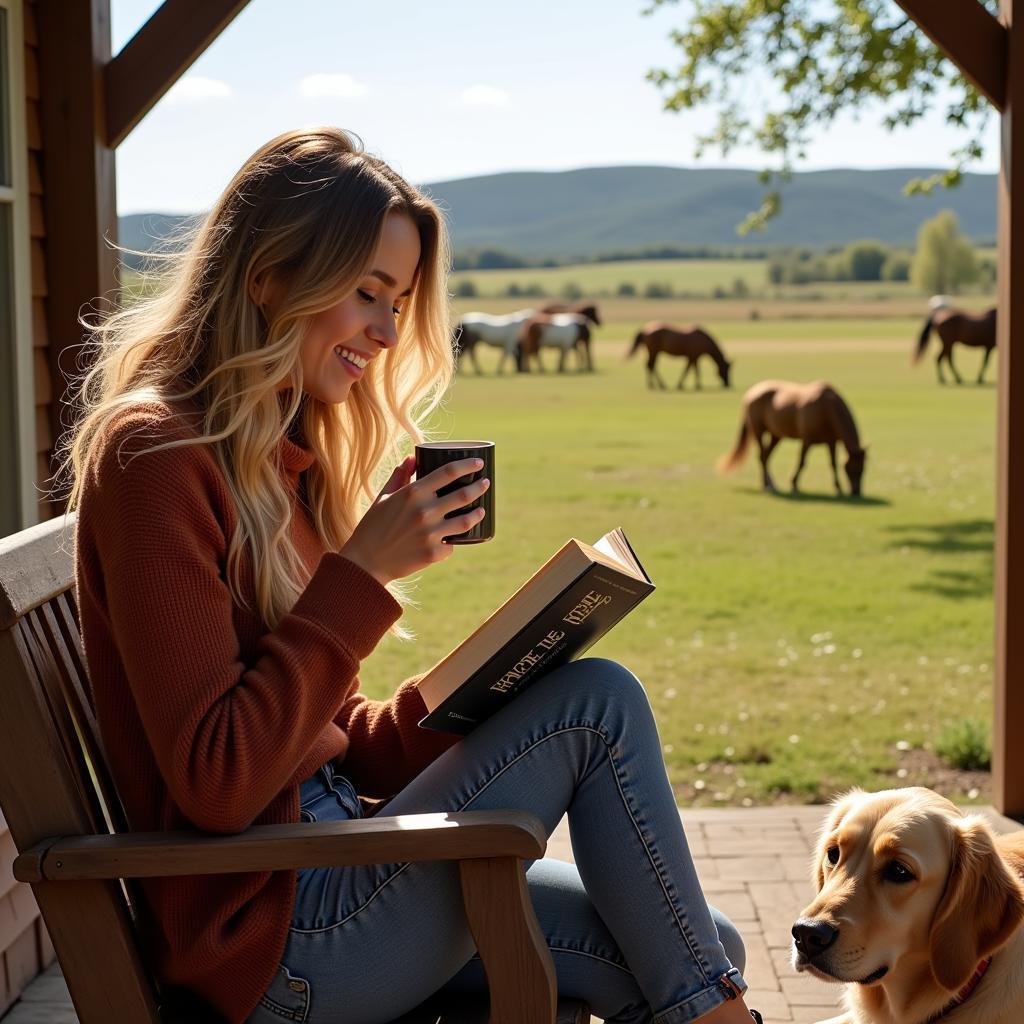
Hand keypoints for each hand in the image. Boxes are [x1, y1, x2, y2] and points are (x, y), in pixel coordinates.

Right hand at [339, 455, 490, 584]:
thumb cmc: (373, 526)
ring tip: (482, 509)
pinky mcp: (433, 553)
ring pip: (466, 520)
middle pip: (464, 494)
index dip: (468, 465)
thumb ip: (399, 476)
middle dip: (480, 486)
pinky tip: (455, 539)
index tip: (479, 463)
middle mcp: (425, 511)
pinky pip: (452, 545)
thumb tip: (412, 457)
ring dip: (478, 513)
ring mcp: (431, 533)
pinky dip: (453, 542)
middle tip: (485, 483)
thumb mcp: (384, 497)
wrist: (365, 562)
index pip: (449, 472)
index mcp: (413, 493)